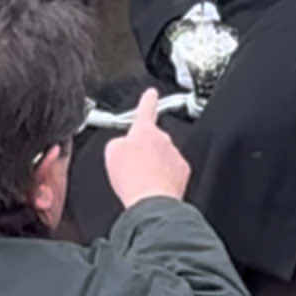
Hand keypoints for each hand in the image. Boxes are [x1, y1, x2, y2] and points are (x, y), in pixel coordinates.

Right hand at [103, 89, 190, 206]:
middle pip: (152, 139)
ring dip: (152, 165)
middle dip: (144, 150)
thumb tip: (123, 145)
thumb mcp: (112, 153)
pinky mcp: (182, 171)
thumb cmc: (132, 178)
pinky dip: (163, 178)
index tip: (151, 93)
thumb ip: (118, 142)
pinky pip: (171, 170)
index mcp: (144, 130)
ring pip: (162, 156)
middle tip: (132, 166)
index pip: (146, 108)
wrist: (152, 202)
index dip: (147, 100)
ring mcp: (174, 155)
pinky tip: (152, 186)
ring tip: (140, 180)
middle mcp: (163, 139)